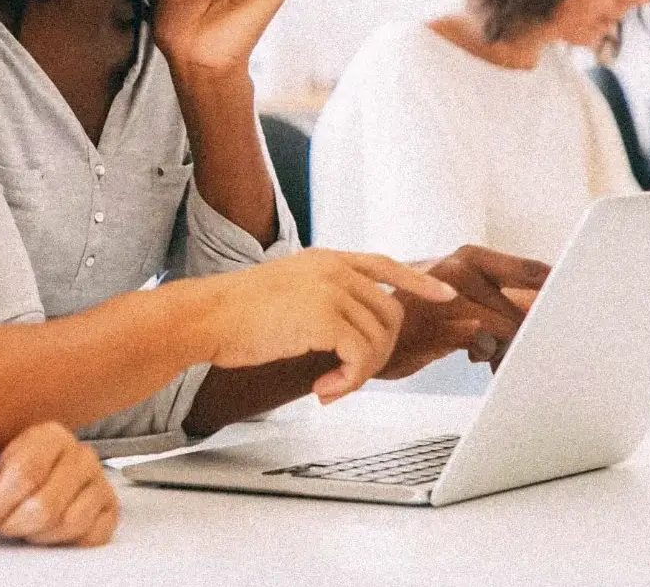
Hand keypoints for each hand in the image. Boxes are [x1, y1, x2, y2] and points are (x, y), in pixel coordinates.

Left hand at [0, 423, 117, 546]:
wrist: (45, 478)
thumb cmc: (11, 479)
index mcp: (49, 435)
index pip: (25, 473)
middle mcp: (80, 453)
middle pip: (44, 506)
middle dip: (14, 524)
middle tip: (3, 523)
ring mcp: (99, 481)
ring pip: (67, 524)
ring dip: (38, 535)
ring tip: (24, 524)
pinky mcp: (111, 508)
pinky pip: (89, 537)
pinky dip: (63, 542)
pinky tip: (49, 530)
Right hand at [194, 248, 456, 403]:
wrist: (207, 317)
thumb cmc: (236, 313)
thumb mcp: (287, 289)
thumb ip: (320, 296)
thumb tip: (348, 327)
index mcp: (325, 259)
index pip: (384, 264)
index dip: (417, 281)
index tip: (442, 295)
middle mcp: (333, 269)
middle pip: (390, 312)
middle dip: (380, 352)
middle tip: (349, 376)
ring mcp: (331, 290)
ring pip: (379, 339)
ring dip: (361, 373)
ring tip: (332, 386)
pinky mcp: (325, 317)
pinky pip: (360, 357)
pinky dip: (349, 382)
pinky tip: (323, 389)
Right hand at [377, 246, 551, 378]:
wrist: (368, 332)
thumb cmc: (420, 315)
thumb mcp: (460, 294)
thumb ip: (503, 297)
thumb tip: (550, 302)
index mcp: (469, 257)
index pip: (529, 270)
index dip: (557, 286)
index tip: (579, 299)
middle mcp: (459, 269)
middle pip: (522, 306)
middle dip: (532, 332)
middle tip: (534, 346)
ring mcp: (447, 297)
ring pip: (506, 326)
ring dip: (509, 348)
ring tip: (495, 354)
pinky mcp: (439, 326)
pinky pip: (484, 344)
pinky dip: (488, 355)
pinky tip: (477, 355)